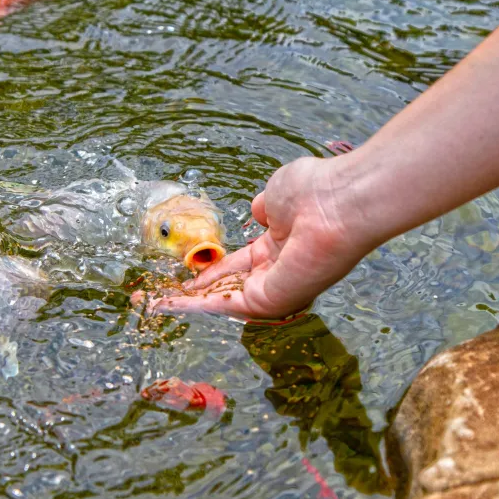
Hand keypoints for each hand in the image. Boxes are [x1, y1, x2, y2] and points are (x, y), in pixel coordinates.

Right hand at [148, 155, 373, 320]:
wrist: (338, 202)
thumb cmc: (315, 190)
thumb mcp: (278, 193)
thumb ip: (266, 208)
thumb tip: (260, 211)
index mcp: (281, 246)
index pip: (240, 264)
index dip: (213, 270)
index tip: (191, 275)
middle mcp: (279, 271)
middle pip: (229, 287)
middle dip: (197, 293)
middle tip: (166, 297)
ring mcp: (276, 287)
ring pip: (226, 301)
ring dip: (192, 304)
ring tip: (160, 305)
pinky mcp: (271, 300)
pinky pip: (229, 306)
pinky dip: (200, 307)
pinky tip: (172, 305)